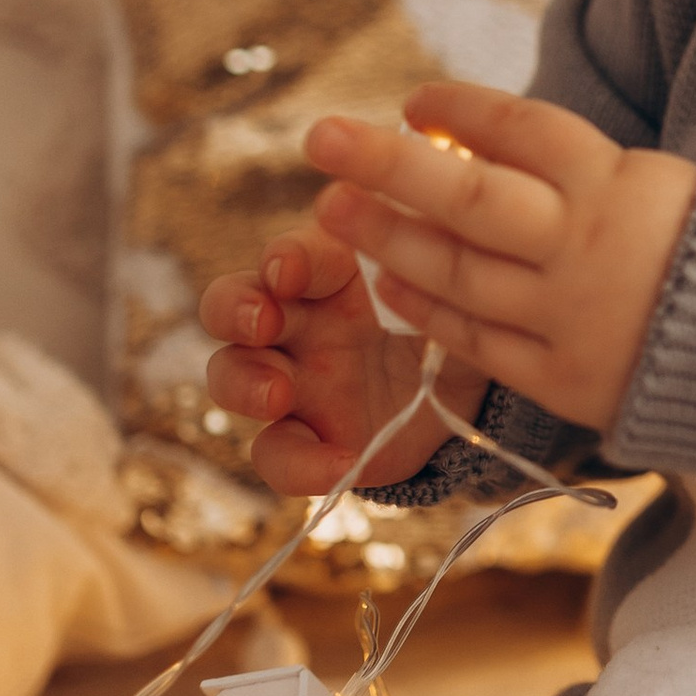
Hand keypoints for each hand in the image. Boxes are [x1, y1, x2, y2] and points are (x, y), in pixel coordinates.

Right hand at [199, 228, 437, 499]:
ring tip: (277, 395)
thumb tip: (428, 230)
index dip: (285, 258)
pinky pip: (276, 454)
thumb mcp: (449, 287)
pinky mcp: (305, 437)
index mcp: (331, 269)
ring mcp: (292, 379)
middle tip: (261, 322)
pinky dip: (298, 464)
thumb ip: (432, 261)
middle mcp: (296, 320)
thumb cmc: (446, 314)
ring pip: (231, 376)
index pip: (293, 254)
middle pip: (230, 306)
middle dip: (234, 310)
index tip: (287, 270)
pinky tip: (341, 465)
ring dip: (242, 383)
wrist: (465, 388)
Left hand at [306, 84, 695, 435]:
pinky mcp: (562, 376)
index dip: (460, 109)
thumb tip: (480, 133)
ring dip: (387, 238)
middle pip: (466, 196)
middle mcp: (584, 245)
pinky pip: (477, 339)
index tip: (413, 97)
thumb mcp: (663, 183)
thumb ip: (580, 167)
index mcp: (617, 183)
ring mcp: (568, 315)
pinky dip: (427, 310)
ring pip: (456, 271)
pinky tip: (388, 283)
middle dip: (386, 164)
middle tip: (320, 138)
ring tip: (334, 208)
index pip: (520, 131)